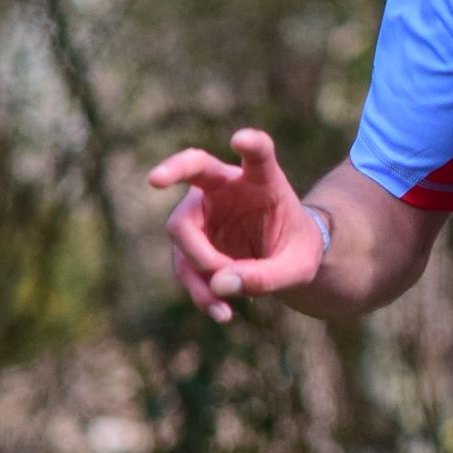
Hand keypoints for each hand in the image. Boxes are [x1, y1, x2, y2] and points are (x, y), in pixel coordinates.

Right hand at [147, 128, 320, 323]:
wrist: (286, 261)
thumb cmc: (298, 251)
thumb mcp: (298, 269)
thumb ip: (267, 276)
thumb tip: (220, 285)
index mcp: (264, 180)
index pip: (258, 154)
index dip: (251, 144)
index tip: (242, 140)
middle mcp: (228, 186)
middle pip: (195, 167)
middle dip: (174, 170)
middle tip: (155, 179)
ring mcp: (204, 210)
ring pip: (182, 229)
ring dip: (200, 265)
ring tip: (227, 304)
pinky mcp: (192, 239)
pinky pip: (185, 264)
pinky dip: (200, 290)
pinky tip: (221, 313)